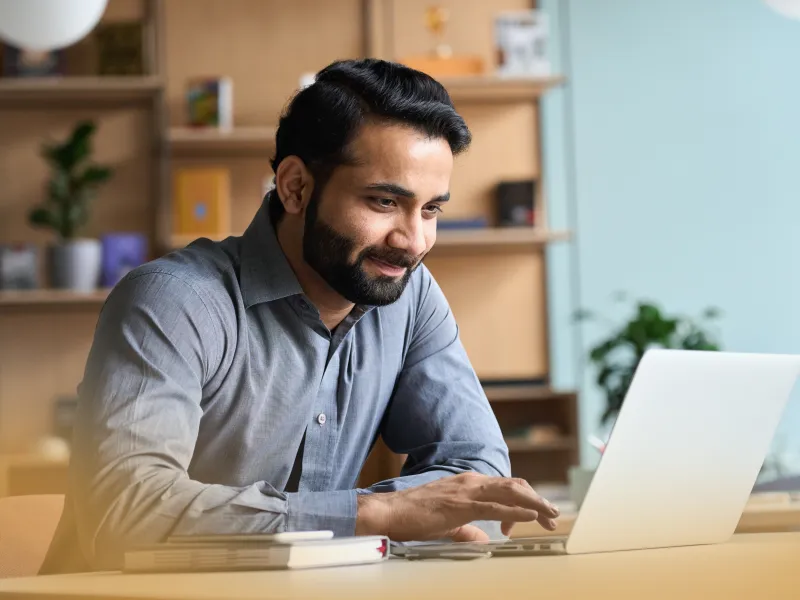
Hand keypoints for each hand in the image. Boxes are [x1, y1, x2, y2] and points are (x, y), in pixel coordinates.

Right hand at [355, 472, 558, 541]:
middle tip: (553, 515)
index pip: (505, 487)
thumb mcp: (447, 523)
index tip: (534, 518)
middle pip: (514, 486)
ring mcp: (467, 491)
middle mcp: (471, 481)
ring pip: (510, 492)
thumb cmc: (414, 517)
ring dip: (534, 503)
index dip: (524, 501)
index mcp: (468, 484)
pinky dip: (516, 510)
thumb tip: (484, 539)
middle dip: (537, 500)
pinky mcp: (461, 505)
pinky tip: (530, 516)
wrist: (390, 512)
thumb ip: (467, 529)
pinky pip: (495, 506)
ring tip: (550, 514)